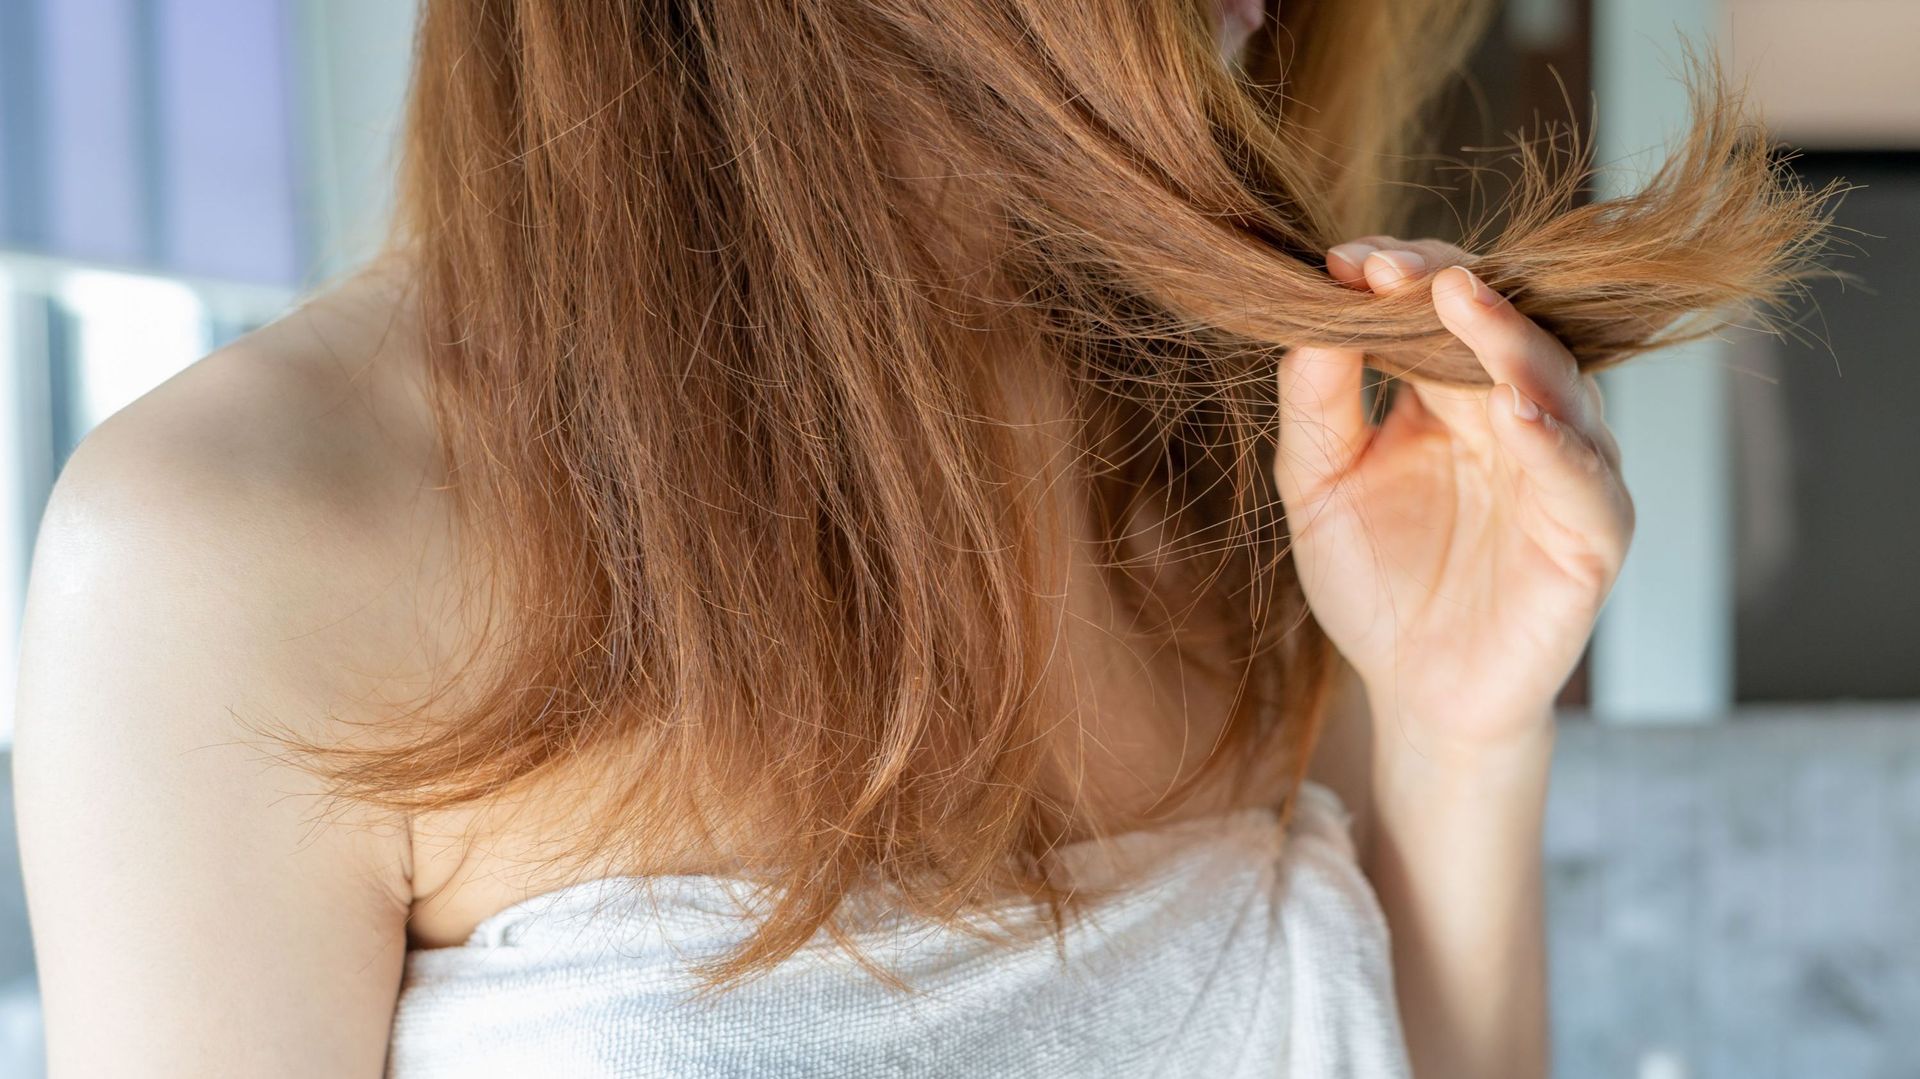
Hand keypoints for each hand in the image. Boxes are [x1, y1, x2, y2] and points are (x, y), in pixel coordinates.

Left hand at [1274, 237, 1634, 750]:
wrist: (1413, 692)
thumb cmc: (1374, 583)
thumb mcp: (1318, 484)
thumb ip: (1316, 402)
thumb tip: (1310, 313)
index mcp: (1456, 394)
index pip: (1446, 307)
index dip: (1404, 276)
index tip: (1347, 260)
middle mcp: (1519, 417)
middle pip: (1504, 327)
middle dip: (1452, 289)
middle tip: (1398, 266)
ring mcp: (1562, 471)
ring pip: (1556, 385)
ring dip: (1511, 342)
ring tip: (1463, 304)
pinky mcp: (1592, 535)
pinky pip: (1584, 480)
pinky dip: (1555, 442)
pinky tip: (1518, 412)